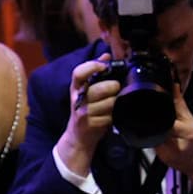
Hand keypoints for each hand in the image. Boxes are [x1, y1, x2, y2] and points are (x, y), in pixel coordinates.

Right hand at [54, 54, 117, 176]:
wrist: (78, 137)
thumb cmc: (85, 110)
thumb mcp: (86, 90)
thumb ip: (95, 72)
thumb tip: (107, 55)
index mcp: (75, 88)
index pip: (78, 73)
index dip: (92, 66)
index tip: (104, 65)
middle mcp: (77, 100)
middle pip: (98, 89)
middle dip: (112, 87)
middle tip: (117, 87)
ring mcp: (83, 114)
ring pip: (107, 104)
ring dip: (115, 102)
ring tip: (116, 102)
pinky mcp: (91, 126)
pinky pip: (109, 117)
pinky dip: (114, 115)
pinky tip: (113, 115)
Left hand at [154, 79, 192, 189]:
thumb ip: (179, 105)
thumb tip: (172, 87)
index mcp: (185, 132)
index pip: (166, 114)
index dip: (160, 107)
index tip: (158, 100)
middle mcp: (174, 143)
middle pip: (156, 123)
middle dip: (156, 117)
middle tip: (160, 114)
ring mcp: (166, 152)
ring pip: (152, 132)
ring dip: (155, 126)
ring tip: (163, 126)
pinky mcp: (161, 158)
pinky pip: (154, 142)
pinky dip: (156, 136)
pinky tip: (164, 136)